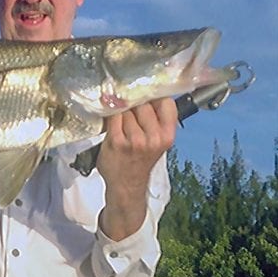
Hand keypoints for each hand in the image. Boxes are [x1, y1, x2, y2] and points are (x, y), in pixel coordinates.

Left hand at [97, 98, 176, 239]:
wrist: (126, 184)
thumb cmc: (140, 160)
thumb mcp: (157, 142)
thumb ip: (156, 120)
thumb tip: (146, 92)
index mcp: (167, 135)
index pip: (166, 103)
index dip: (154, 96)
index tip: (145, 93)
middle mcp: (153, 138)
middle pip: (143, 103)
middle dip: (134, 102)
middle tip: (127, 104)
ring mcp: (135, 140)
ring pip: (127, 110)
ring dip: (121, 110)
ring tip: (120, 118)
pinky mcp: (116, 142)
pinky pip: (113, 119)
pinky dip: (111, 116)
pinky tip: (110, 119)